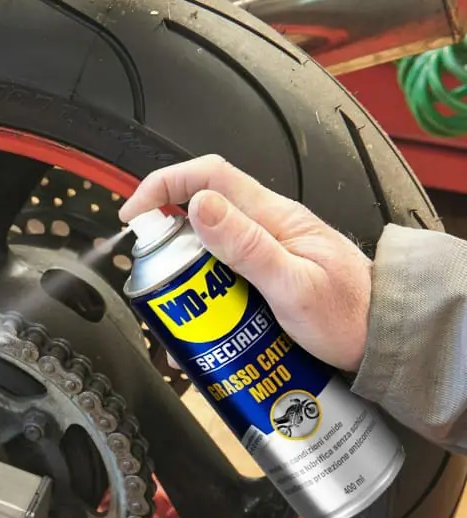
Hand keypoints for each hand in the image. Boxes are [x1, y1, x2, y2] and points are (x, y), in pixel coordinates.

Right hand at [119, 155, 371, 372]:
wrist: (384, 341)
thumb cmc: (351, 315)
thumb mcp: (293, 285)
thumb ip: (247, 245)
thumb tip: (200, 205)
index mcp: (274, 215)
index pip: (209, 176)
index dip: (163, 185)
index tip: (134, 213)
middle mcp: (267, 224)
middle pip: (200, 207)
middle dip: (165, 233)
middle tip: (153, 269)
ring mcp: (265, 247)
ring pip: (206, 241)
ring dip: (181, 267)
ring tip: (178, 303)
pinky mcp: (263, 271)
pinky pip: (220, 267)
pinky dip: (200, 287)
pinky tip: (202, 317)